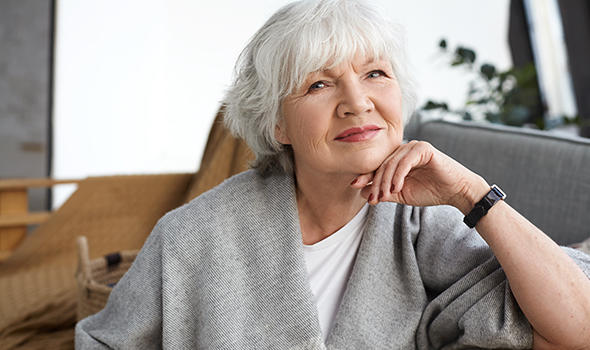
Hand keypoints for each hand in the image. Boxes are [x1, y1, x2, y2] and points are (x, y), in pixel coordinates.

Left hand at [350, 140, 488, 212]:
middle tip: (373, 199)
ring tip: (384, 196)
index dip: (365, 176)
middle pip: (382, 165)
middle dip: (375, 183)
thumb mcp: (402, 194)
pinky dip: (399, 175)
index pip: (377, 166)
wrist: (456, 192)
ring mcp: (413, 147)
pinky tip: (397, 188)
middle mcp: (403, 150)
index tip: (354, 186)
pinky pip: (405, 162)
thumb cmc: (431, 191)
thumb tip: (361, 192)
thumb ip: (384, 192)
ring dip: (385, 181)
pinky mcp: (423, 148)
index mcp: (397, 159)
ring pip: (391, 164)